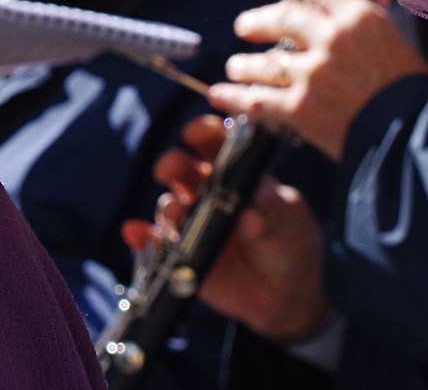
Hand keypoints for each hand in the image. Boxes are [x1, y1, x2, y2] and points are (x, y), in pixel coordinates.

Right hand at [121, 114, 330, 341]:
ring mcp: (192, 223)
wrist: (288, 295)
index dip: (202, 133)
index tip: (196, 133)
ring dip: (168, 207)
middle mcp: (206, 192)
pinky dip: (142, 237)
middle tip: (171, 169)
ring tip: (178, 215)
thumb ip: (272, 212)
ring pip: (168, 205)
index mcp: (234, 173)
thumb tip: (249, 215)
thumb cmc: (292, 243)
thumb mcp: (291, 221)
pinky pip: (155, 243)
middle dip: (172, 164)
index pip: (212, 143)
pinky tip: (136, 232)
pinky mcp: (181, 254)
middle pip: (180, 169)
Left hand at [210, 0, 427, 159]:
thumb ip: (367, 26)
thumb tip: (351, 9)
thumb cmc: (415, 95)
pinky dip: (235, 96)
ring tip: (235, 66)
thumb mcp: (397, 44)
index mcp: (360, 18)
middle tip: (244, 27)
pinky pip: (257, 99)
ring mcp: (313, 74)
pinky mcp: (301, 109)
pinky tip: (220, 94)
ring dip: (245, 64)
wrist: (416, 141)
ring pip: (265, 61)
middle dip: (258, 21)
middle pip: (282, 18)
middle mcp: (331, 40)